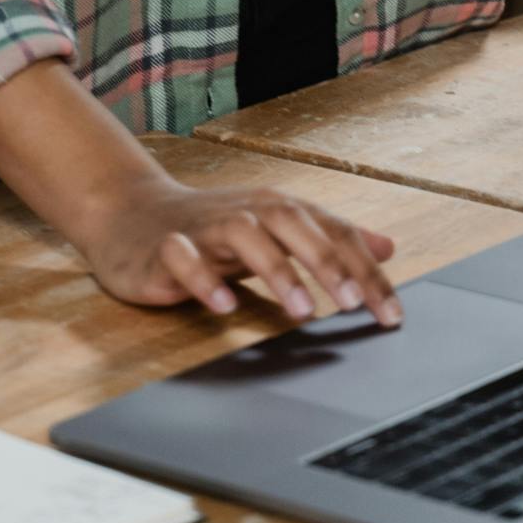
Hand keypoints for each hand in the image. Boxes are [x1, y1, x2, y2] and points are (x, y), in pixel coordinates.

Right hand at [74, 173, 401, 328]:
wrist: (131, 215)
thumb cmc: (213, 229)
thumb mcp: (276, 231)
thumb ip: (330, 239)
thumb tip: (387, 246)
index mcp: (276, 209)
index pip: (329, 231)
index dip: (363, 269)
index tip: (391, 313)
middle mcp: (245, 211)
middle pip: (290, 222)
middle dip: (324, 259)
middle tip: (352, 302)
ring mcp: (204, 227)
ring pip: (243, 233)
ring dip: (275, 269)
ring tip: (300, 310)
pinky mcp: (166, 249)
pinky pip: (184, 258)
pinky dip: (205, 279)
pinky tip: (225, 306)